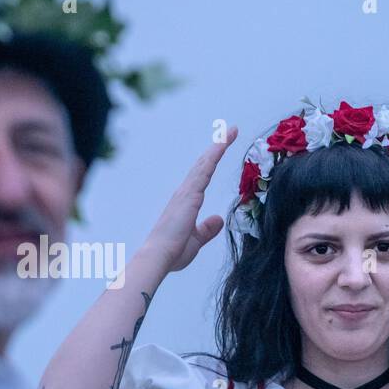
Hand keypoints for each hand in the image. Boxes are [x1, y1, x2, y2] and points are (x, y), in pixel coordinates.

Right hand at [143, 126, 237, 272]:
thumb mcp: (196, 240)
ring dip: (218, 145)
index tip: (222, 148)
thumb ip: (207, 229)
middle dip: (217, 147)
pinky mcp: (190, 194)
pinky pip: (205, 169)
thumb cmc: (172, 252)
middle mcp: (184, 193)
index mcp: (185, 203)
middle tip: (230, 132)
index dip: (212, 161)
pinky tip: (224, 143)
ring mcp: (186, 192)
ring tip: (231, 130)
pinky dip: (215, 154)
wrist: (158, 257)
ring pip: (205, 163)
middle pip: (203, 164)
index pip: (202, 177)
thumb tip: (219, 220)